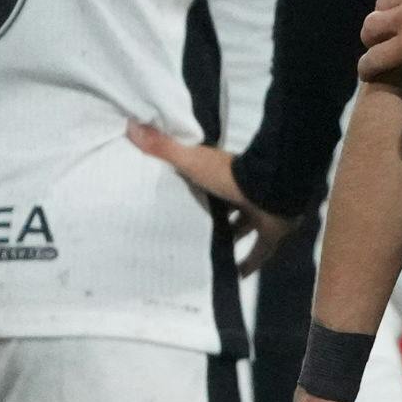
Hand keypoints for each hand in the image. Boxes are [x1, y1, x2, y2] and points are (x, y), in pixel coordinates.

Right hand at [127, 122, 295, 275]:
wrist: (271, 189)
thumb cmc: (229, 175)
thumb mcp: (190, 161)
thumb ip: (162, 148)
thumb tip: (130, 125)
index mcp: (222, 176)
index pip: (204, 182)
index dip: (192, 190)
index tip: (175, 200)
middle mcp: (241, 194)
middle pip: (223, 207)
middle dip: (210, 218)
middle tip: (186, 234)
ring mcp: (258, 213)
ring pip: (241, 228)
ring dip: (228, 240)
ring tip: (205, 256)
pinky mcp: (271, 232)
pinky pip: (259, 251)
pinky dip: (249, 263)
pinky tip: (234, 276)